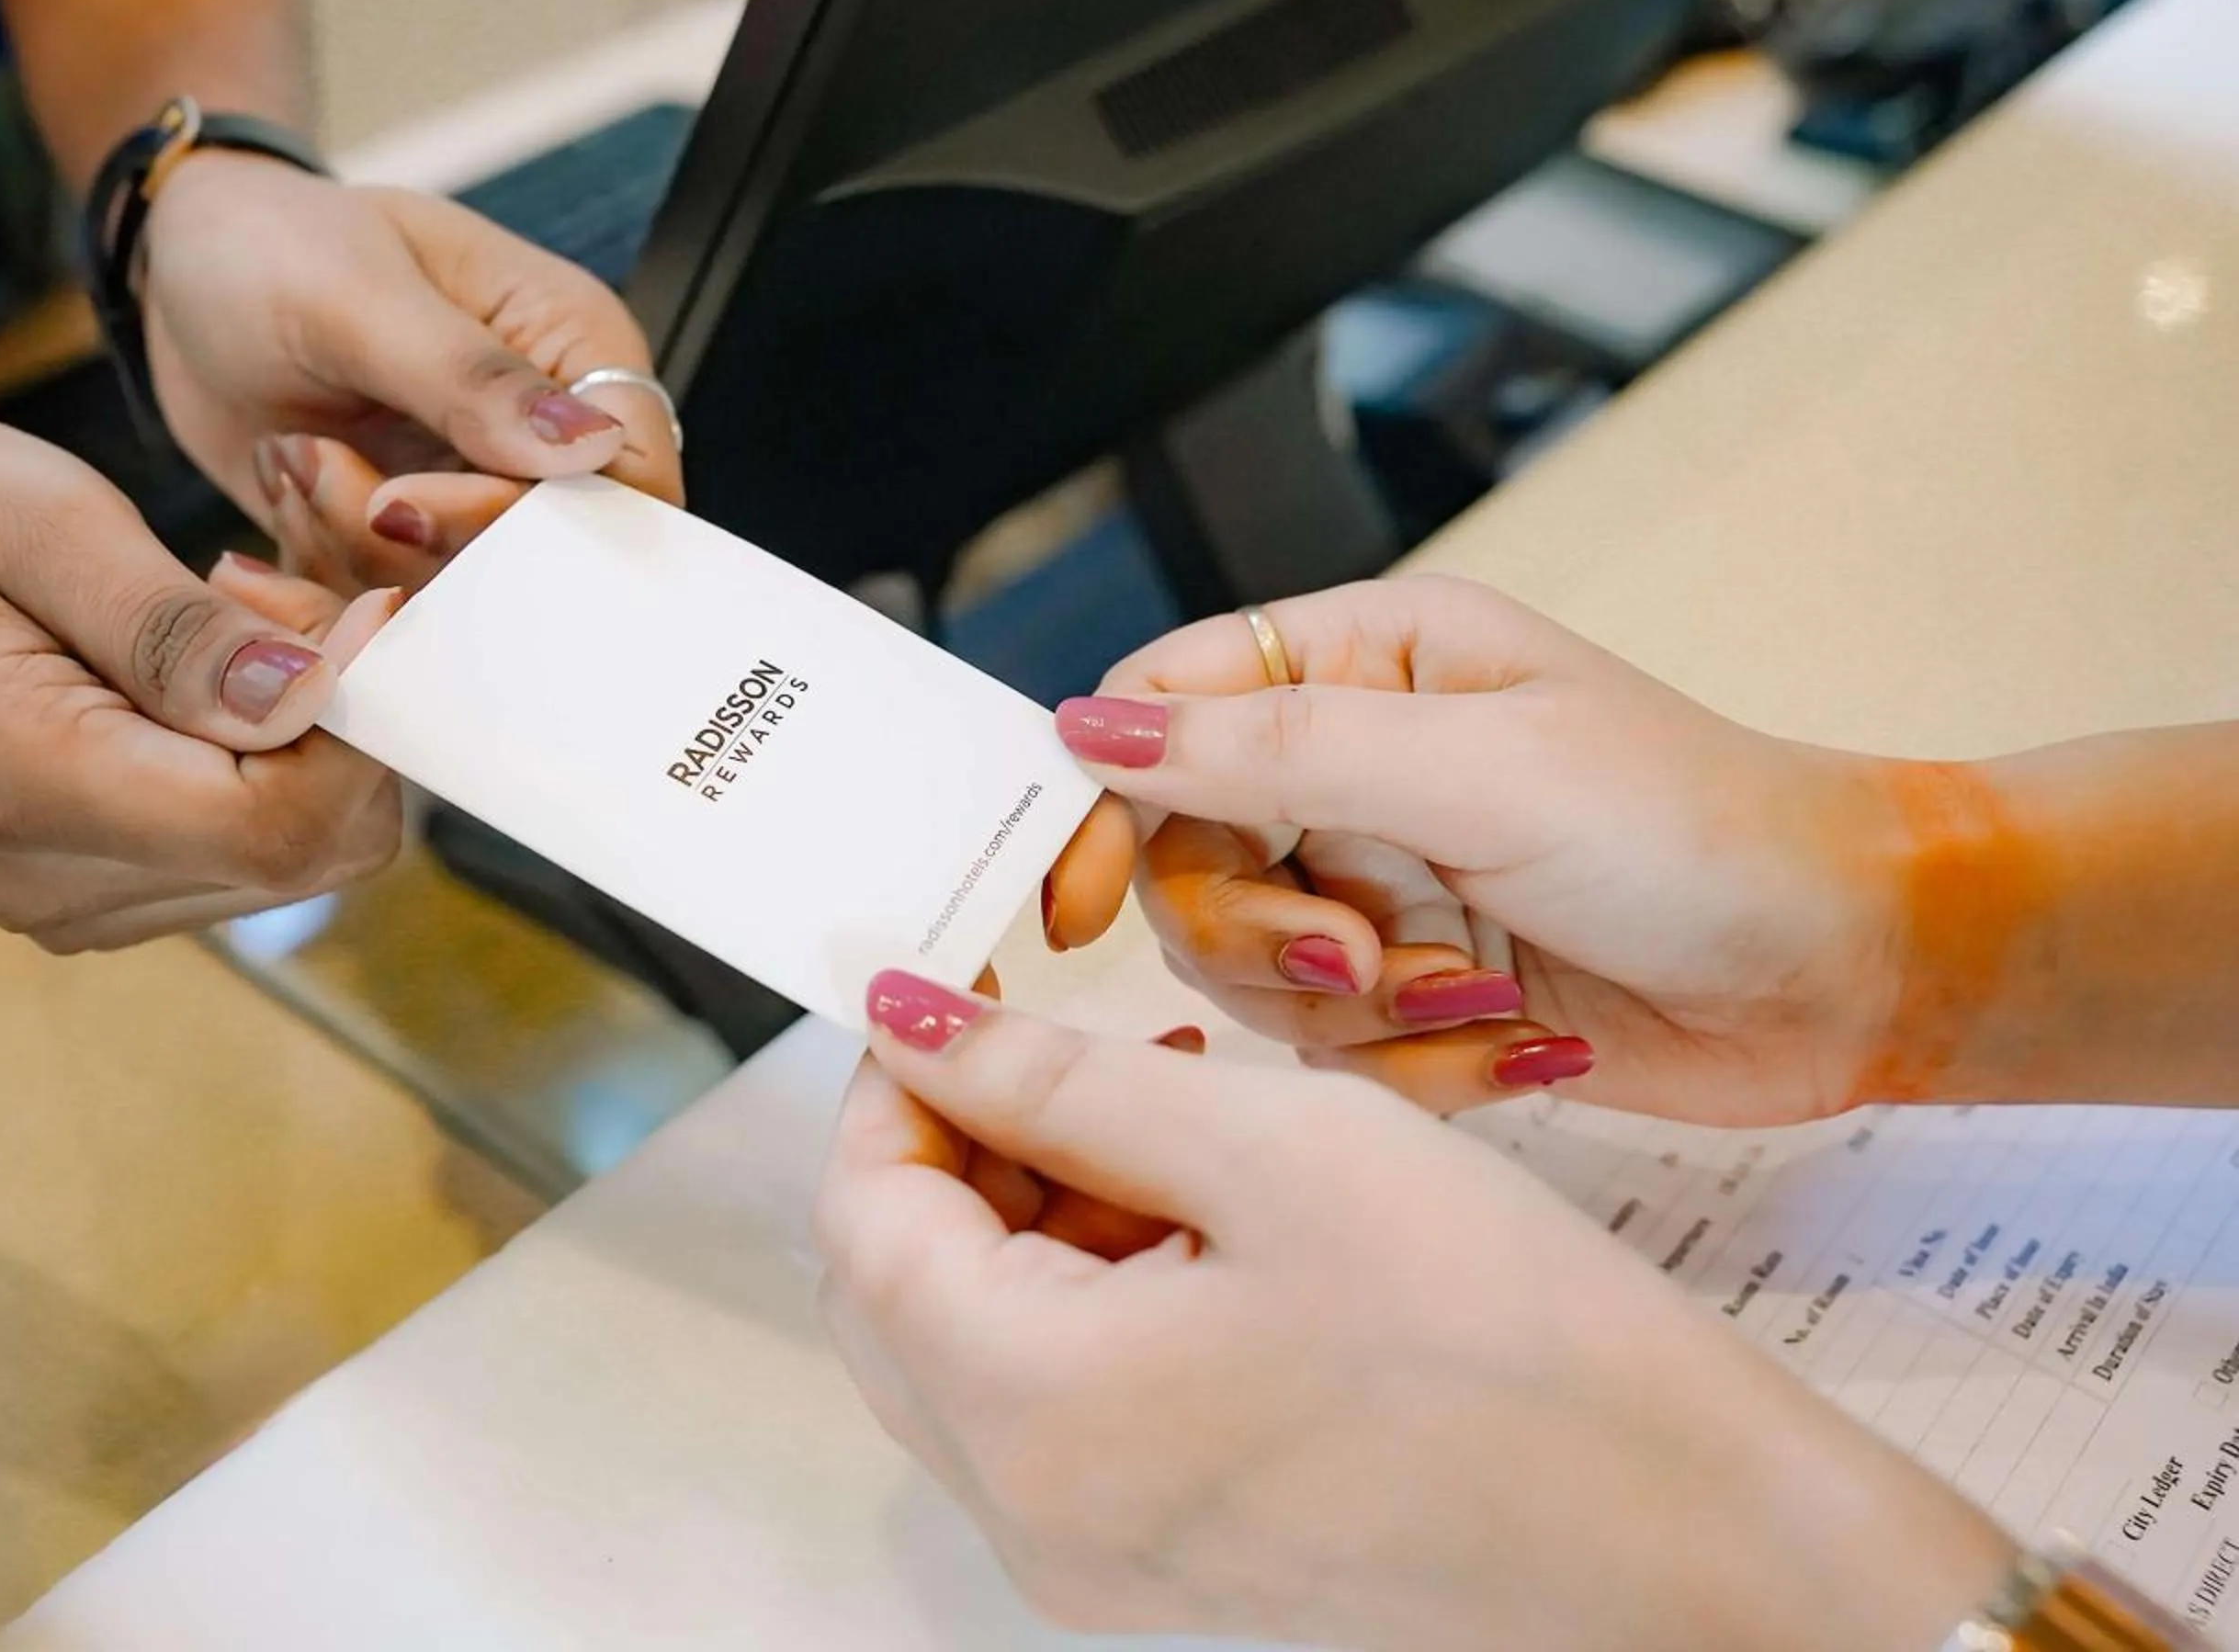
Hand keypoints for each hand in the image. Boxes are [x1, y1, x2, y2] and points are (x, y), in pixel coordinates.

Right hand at [0, 411, 403, 950]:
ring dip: (317, 726)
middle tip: (277, 580)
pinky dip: (276, 752)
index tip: (362, 598)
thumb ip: (174, 627)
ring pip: (306, 846)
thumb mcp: (32, 515)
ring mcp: (80, 906)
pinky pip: (258, 841)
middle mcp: (54, 883)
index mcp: (22, 785)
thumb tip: (314, 698)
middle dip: (349, 715)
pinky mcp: (111, 893)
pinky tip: (213, 665)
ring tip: (230, 606)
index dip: (360, 719)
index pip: (278, 822)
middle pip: (314, 847)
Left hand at [141, 153, 682, 596]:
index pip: (626, 481)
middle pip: (543, 560)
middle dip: (414, 537)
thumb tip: (589, 443)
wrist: (181, 276)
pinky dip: (318, 575)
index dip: (533, 524)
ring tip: (291, 458)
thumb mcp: (358, 295)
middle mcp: (543, 435)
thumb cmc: (271, 244)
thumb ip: (471, 376)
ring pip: (459, 597)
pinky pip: (390, 612)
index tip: (406, 499)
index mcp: (572, 346)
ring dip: (352, 550)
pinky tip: (280, 486)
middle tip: (319, 466)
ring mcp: (477, 495)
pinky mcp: (411, 544)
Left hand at [814, 976, 2009, 1651]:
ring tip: (1151, 1109)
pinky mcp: (1170, 1564)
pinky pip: (1059, 1413)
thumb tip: (918, 1026)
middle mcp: (1040, 1518)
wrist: (1697, 1542)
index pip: (862, 1220)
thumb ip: (1064, 1081)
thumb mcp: (1275, 1151)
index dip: (898, 1086)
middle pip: (897, 1296)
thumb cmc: (1520, 1351)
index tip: (960, 996)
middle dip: (952, 1149)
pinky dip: (1087, 1296)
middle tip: (1045, 1040)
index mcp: (1040, 1417)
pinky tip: (1194, 1213)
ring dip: (1023, 1217)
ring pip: (972, 1351)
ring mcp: (1099, 1559)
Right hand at [1040, 577, 1923, 1125]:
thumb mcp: (1474, 770)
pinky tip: (1515, 1037)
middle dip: (1263, 929)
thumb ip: (1272, 750)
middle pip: (1185, 857)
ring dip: (1352, 1005)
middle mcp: (1360, 768)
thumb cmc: (1700, 831)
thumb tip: (1090, 727)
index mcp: (1366, 664)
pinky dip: (1411, 1061)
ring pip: (1249, 968)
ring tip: (1468, 989)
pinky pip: (1330, 1049)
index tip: (1071, 901)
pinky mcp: (1424, 992)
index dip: (1101, 801)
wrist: (1853, 969)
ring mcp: (1390, 882)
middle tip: (1358, 957)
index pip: (1164, 709)